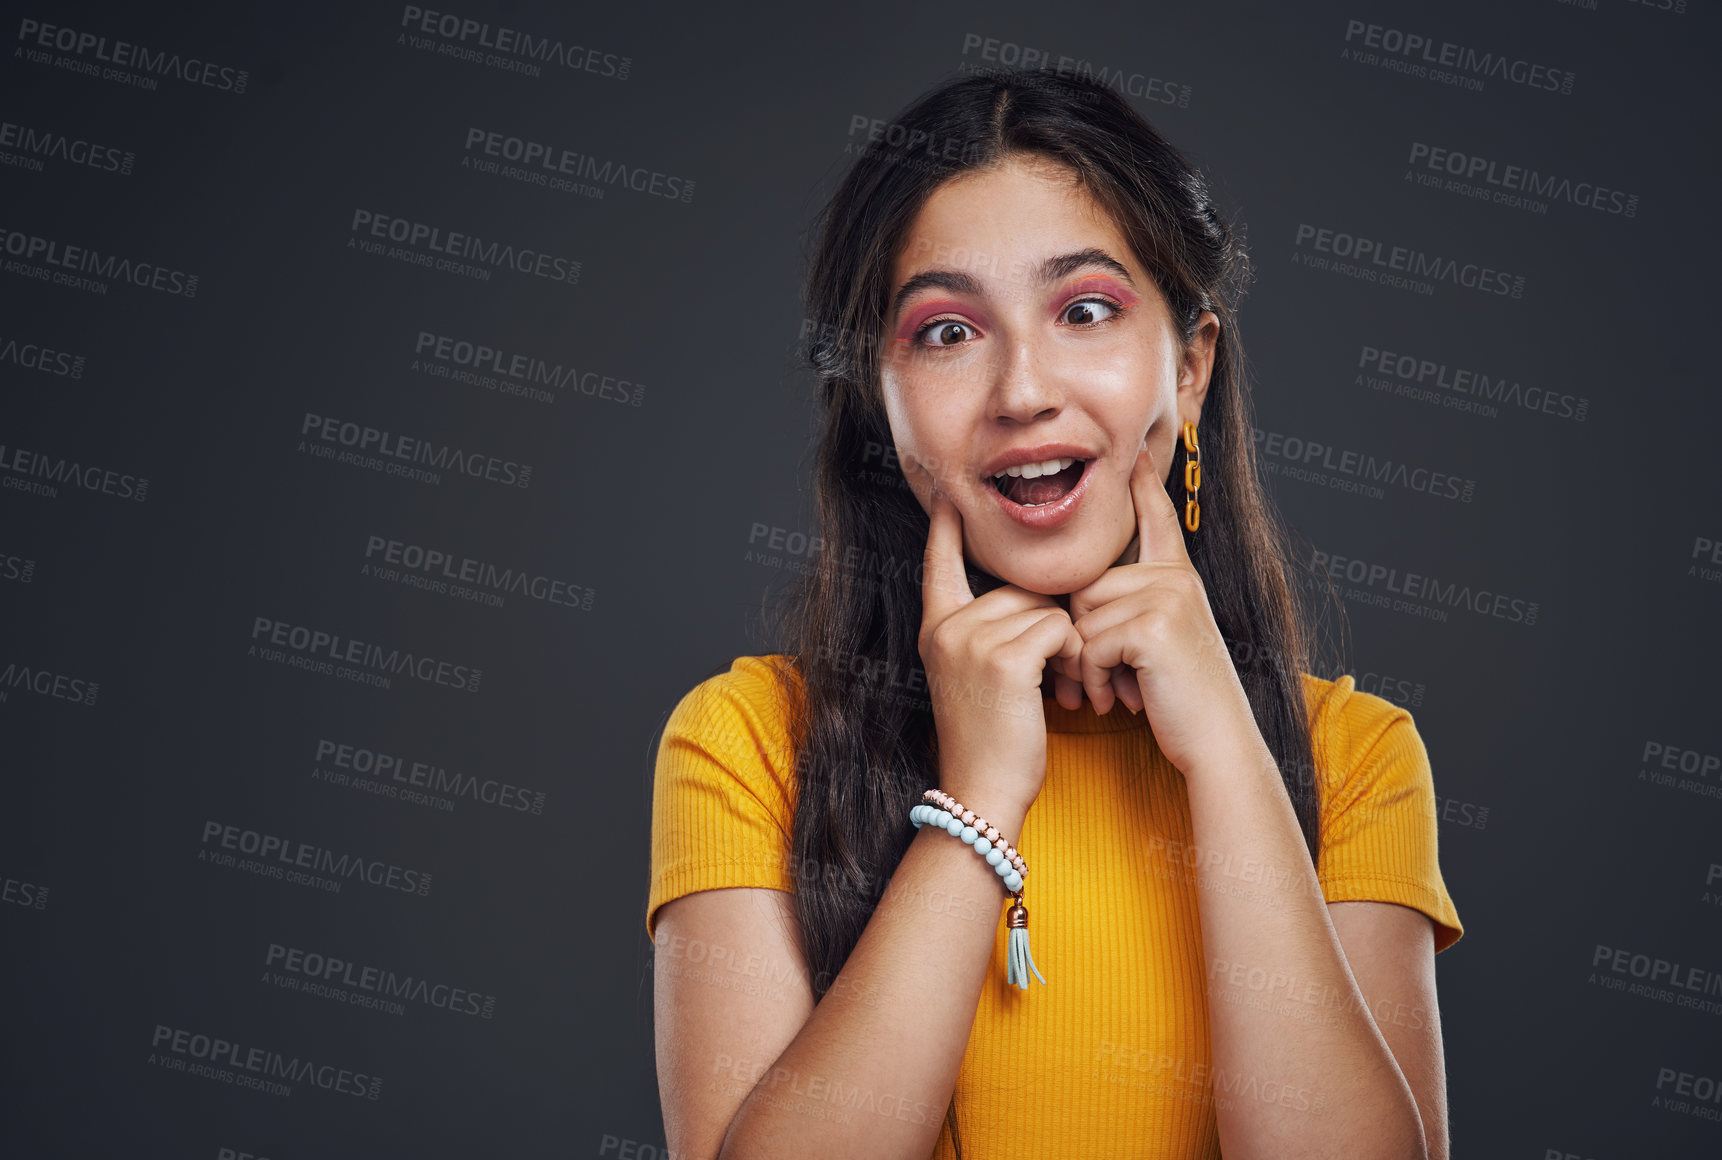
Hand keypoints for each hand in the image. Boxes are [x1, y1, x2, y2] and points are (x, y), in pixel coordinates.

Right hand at [918, 479, 1083, 818]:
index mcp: (935, 627)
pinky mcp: (1004, 658)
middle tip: (1055, 671)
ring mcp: (971, 639)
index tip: (947, 495)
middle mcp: (947, 626)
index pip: (939, 562)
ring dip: (1065, 642)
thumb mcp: (975, 675)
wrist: (983, 791)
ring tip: (1057, 684)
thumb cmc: (991, 739)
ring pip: (1044, 606)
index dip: (945, 527)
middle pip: (1019, 587)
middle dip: (1048, 621)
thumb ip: (986, 630)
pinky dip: (1073, 655)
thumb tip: (1032, 595)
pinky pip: (1059, 627)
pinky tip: (1062, 687)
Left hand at [1060, 439, 1260, 778]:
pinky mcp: (1153, 625)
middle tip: (1119, 678)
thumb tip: (1082, 596)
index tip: (1137, 451)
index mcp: (1177, 577)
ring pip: (1082, 616)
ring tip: (1125, 689)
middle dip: (1087, 638)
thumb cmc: (1180, 700)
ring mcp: (1167, 597)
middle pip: (1085, 585)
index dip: (1145, 486)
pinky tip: (1124, 700)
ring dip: (1090, 664)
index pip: (1157, 520)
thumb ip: (1133, 607)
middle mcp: (1174, 578)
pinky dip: (1097, 680)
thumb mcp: (1161, 641)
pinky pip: (1090, 644)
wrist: (1216, 741)